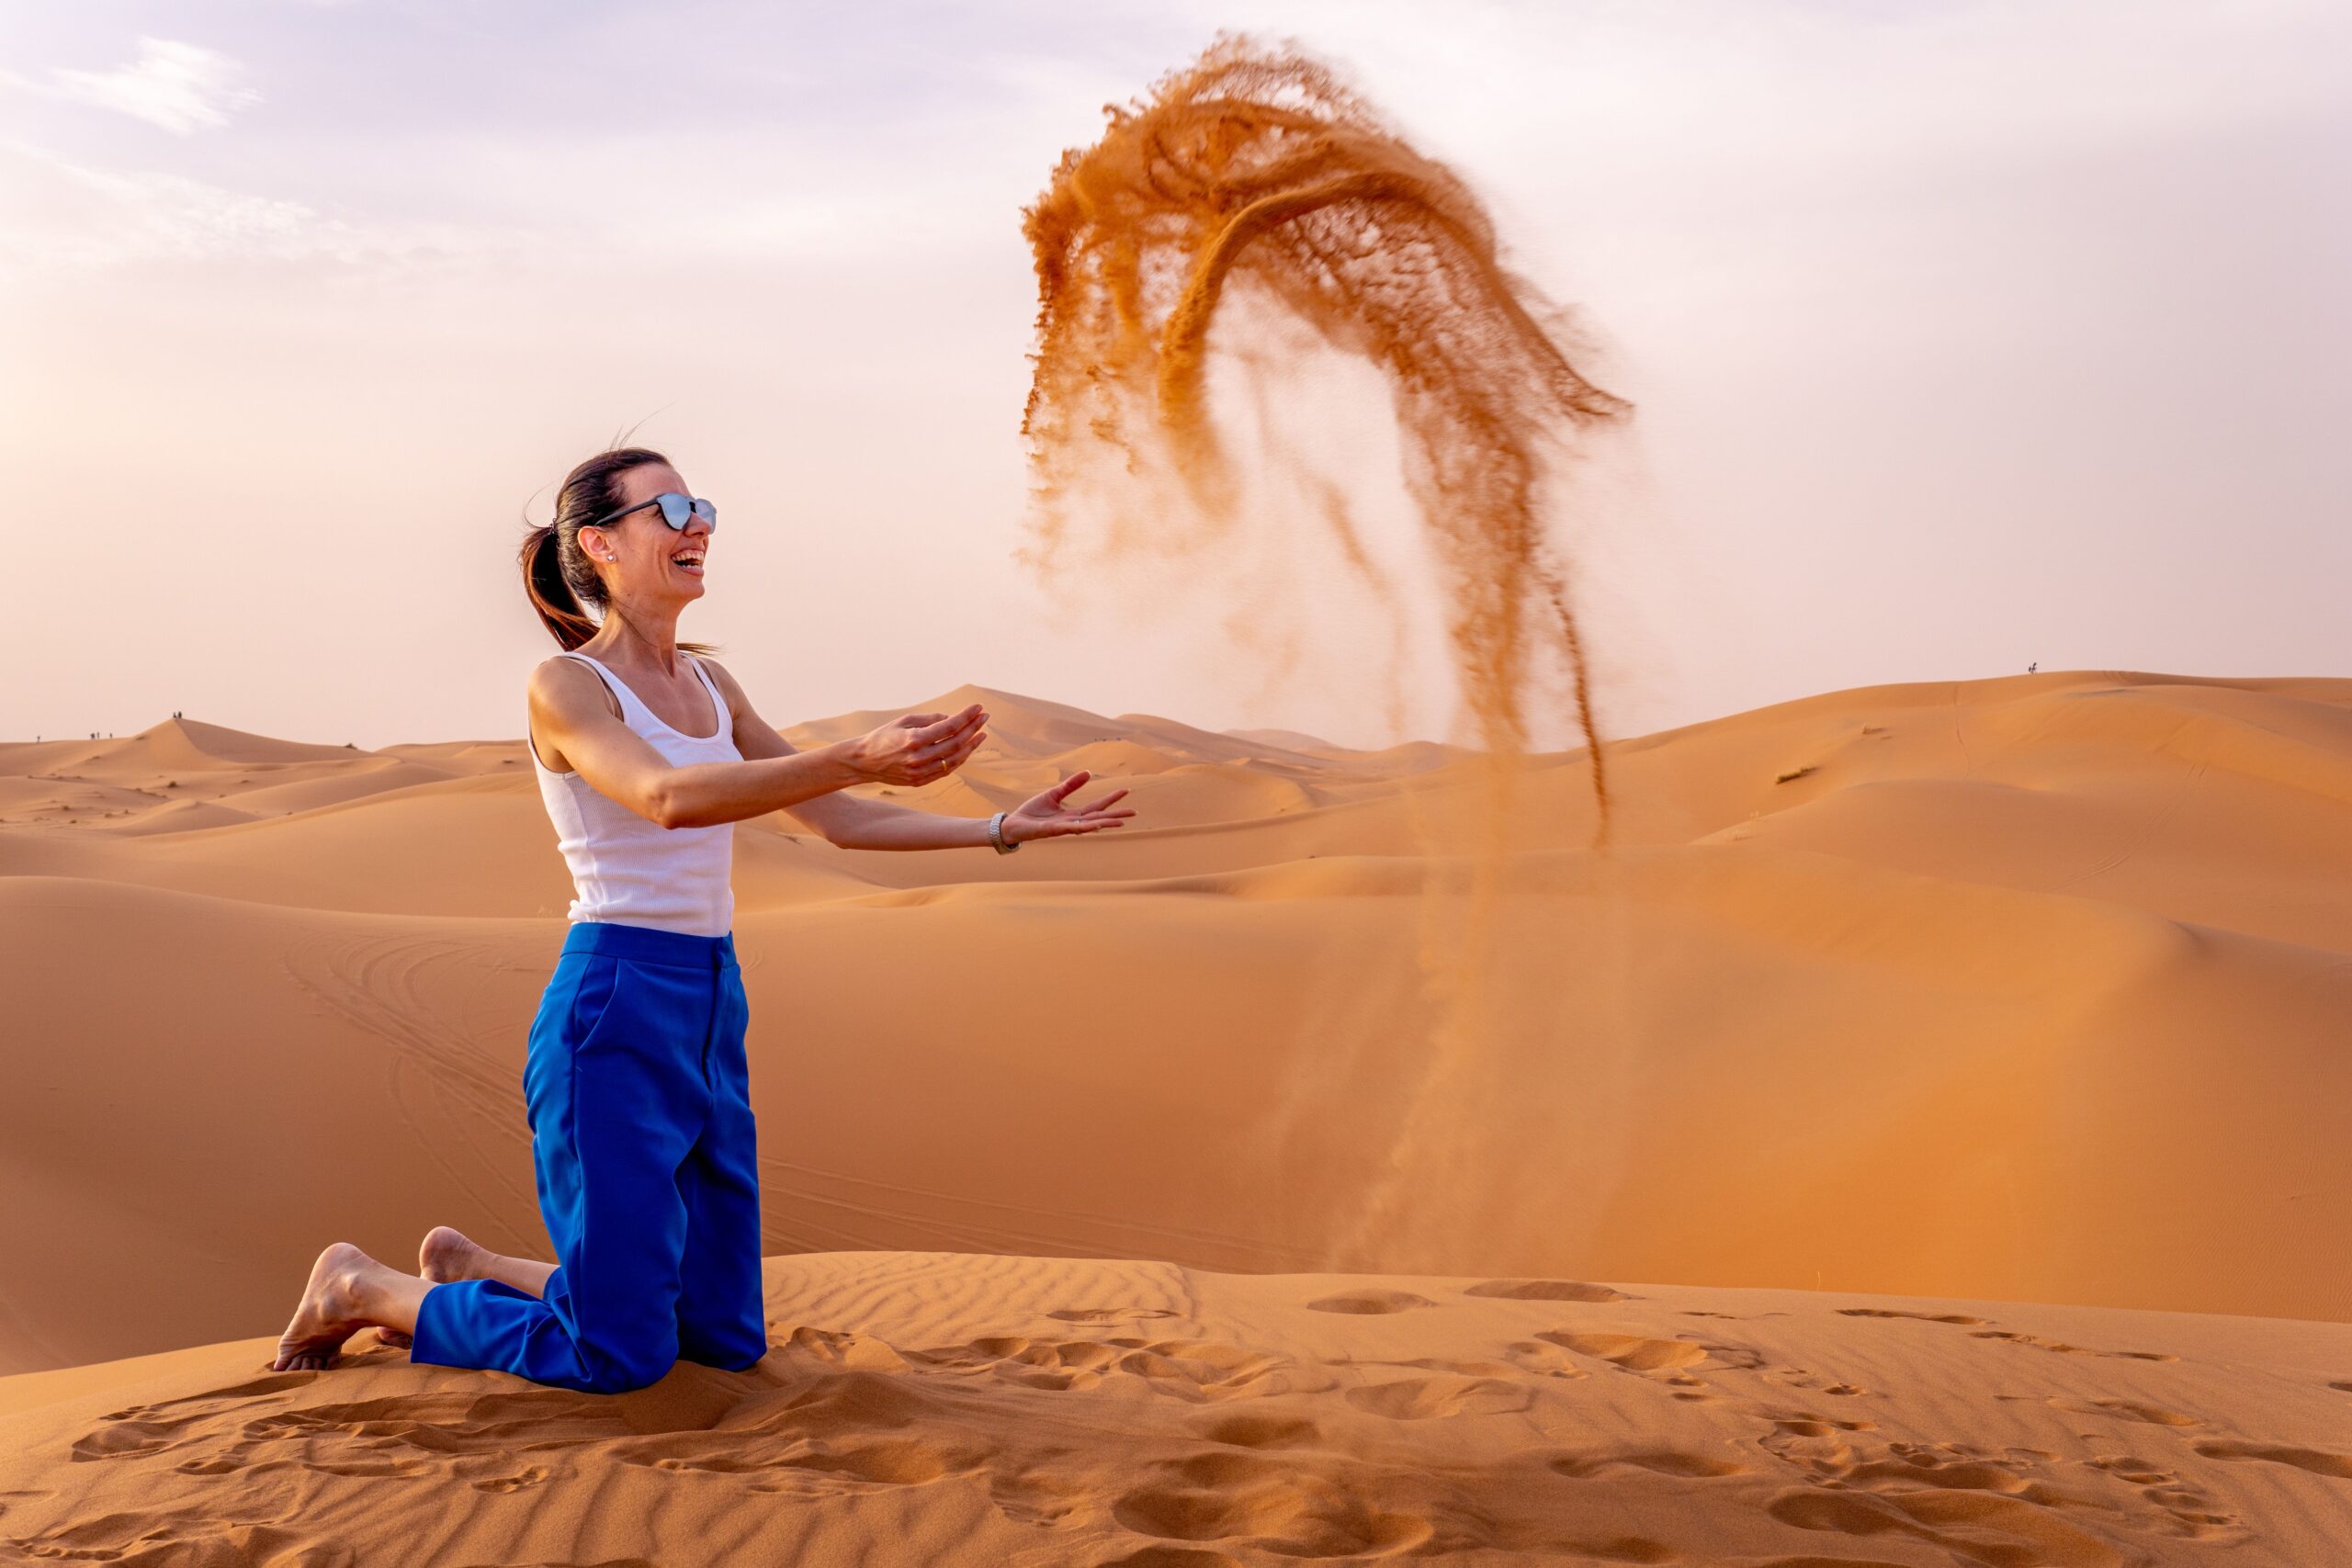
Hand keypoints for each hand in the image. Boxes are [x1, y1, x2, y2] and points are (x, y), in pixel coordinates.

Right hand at [847, 703, 985, 786]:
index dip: (967, 716)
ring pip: (954, 759)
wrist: (864, 762)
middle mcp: (919, 757)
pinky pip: (946, 770)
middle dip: (973, 728)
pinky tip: (967, 748)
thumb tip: (953, 718)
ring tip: (981, 733)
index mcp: (914, 739)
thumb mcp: (904, 721)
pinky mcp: (920, 781)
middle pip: (956, 743)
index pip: (949, 726)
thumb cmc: (884, 736)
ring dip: (971, 746)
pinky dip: (959, 759)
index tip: (978, 707)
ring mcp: (920, 772)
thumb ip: (930, 719)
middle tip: (984, 717)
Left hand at [1004, 770, 1135, 843]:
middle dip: (1115, 816)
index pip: (1096, 806)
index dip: (1111, 799)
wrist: (1013, 824)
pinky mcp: (1052, 831)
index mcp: (1073, 814)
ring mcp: (1063, 828)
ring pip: (1088, 826)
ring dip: (1105, 824)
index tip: (1125, 791)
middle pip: (1098, 818)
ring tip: (1121, 822)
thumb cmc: (1033, 812)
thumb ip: (1070, 785)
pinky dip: (1082, 827)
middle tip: (1134, 812)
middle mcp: (1072, 822)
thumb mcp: (1053, 794)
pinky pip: (1069, 829)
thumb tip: (1088, 772)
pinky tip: (1093, 826)